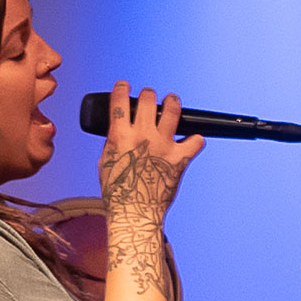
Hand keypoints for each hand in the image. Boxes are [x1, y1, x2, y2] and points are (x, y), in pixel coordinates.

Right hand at [99, 81, 203, 222]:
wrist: (134, 214)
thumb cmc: (117, 193)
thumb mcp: (105, 163)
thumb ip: (113, 143)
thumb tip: (120, 130)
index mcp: (120, 136)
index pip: (121, 101)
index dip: (122, 88)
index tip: (124, 86)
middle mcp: (142, 136)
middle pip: (149, 100)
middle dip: (149, 94)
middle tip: (150, 96)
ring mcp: (163, 146)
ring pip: (173, 111)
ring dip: (173, 102)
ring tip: (172, 101)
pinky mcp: (179, 159)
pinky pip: (195, 142)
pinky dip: (195, 139)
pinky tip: (193, 139)